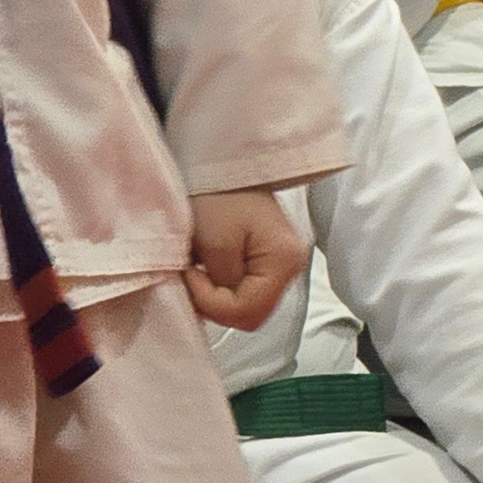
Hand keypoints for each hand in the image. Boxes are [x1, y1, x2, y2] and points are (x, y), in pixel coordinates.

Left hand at [185, 189, 306, 330]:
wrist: (220, 169)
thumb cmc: (218, 195)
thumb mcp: (215, 242)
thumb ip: (220, 283)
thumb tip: (217, 308)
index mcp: (285, 261)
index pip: (248, 311)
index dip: (212, 302)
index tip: (192, 274)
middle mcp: (291, 266)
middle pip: (253, 314)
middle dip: (216, 305)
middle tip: (194, 278)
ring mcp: (280, 266)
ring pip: (249, 306)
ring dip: (217, 298)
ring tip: (199, 271)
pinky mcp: (266, 263)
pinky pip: (246, 293)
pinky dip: (222, 290)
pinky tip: (209, 270)